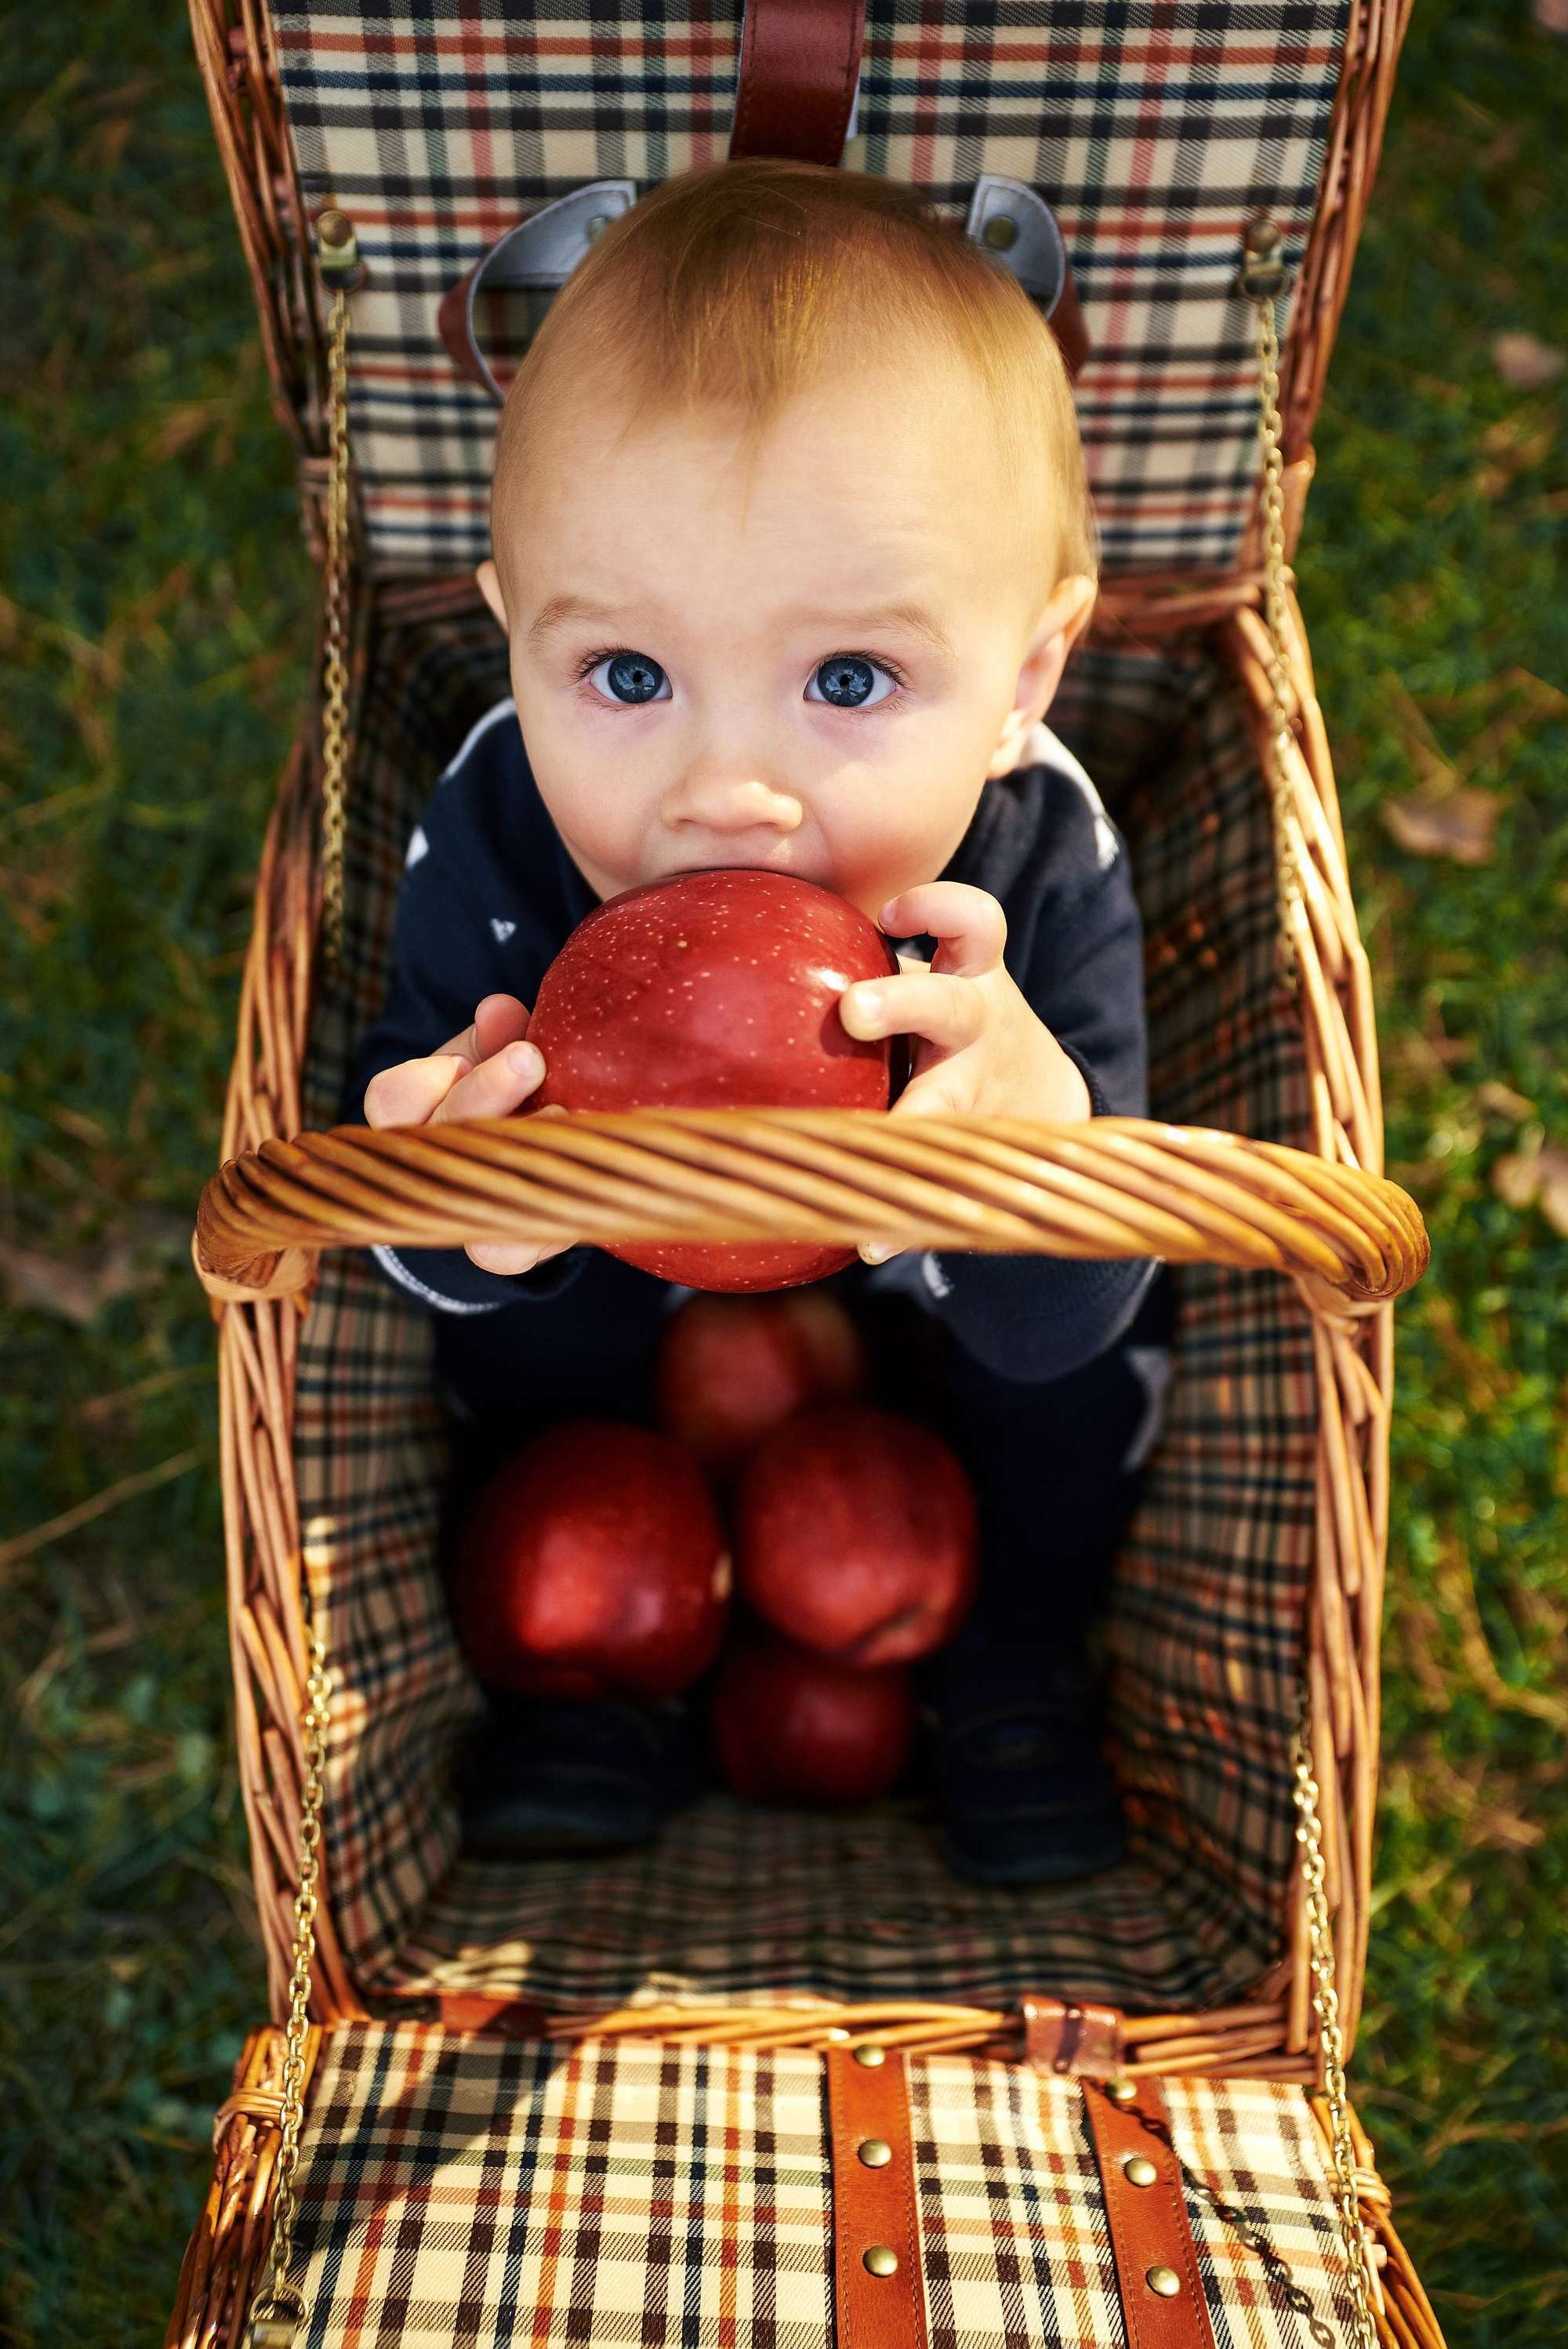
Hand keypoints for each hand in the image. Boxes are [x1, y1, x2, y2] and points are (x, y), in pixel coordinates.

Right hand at [363, 993, 569, 1276]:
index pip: (391, 1097)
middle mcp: (428, 1174)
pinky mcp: (506, 1255)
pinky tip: (571, 1166)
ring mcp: (464, 1219)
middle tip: (530, 1059)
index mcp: (409, 1117)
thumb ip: (495, 1035)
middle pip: (436, 1138)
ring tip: (562, 1115)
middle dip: (483, 1095)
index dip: (423, 1080)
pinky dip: (542, 1216)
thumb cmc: (504, 1100)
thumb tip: (499, 1010)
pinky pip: (507, 1252)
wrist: (529, 1175)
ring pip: (468, 1191)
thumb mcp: (493, 1058)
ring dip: (518, 1149)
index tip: (460, 1060)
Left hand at [837, 883, 1091, 1264]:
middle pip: (948, 1003)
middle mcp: (976, 1026)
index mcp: (966, 973)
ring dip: (910, 1126)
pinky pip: (940, 1183)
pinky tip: (871, 1245)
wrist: (1044, 1093)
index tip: (891, 914)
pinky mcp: (974, 1150)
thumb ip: (858, 957)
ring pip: (949, 1104)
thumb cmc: (942, 1018)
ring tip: (867, 1155)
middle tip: (851, 1012)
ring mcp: (975, 1091)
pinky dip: (905, 1219)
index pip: (972, 921)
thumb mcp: (929, 976)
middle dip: (900, 1002)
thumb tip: (722, 924)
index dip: (939, 909)